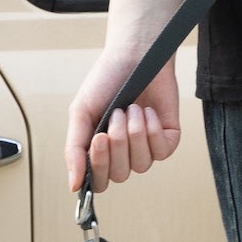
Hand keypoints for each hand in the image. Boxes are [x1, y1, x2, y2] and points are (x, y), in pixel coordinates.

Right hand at [66, 46, 182, 194]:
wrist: (134, 56)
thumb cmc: (105, 83)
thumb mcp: (81, 113)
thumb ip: (74, 150)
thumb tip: (73, 186)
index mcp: (99, 151)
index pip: (99, 182)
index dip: (98, 168)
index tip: (99, 139)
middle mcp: (123, 154)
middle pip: (119, 175)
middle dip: (117, 144)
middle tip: (115, 114)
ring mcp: (146, 147)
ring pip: (141, 164)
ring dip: (134, 133)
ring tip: (131, 108)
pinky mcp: (168, 138)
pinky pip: (161, 151)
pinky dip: (152, 129)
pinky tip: (148, 110)